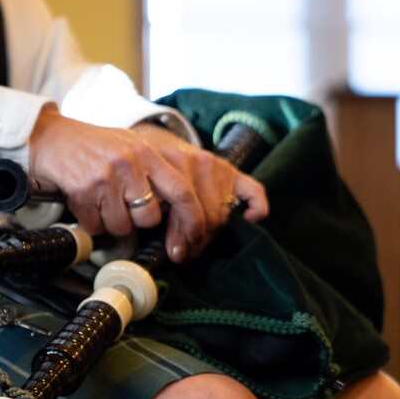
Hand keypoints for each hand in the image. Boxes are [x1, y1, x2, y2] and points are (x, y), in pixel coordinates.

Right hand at [27, 106, 267, 261]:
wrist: (52, 138)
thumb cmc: (96, 148)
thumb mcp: (132, 149)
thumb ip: (156, 173)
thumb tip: (182, 209)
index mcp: (147, 153)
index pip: (182, 191)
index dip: (192, 220)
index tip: (194, 238)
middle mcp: (130, 163)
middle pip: (150, 217)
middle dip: (139, 223)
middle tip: (124, 208)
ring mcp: (106, 177)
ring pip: (122, 226)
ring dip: (112, 222)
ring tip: (101, 201)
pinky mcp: (83, 190)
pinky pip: (97, 226)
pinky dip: (92, 222)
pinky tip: (86, 202)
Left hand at [132, 122, 268, 261]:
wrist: (152, 144)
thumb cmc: (146, 175)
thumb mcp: (144, 193)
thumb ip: (156, 217)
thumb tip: (177, 253)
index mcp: (169, 165)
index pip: (186, 209)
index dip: (183, 237)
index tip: (177, 253)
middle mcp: (195, 162)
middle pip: (207, 216)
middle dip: (197, 239)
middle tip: (187, 251)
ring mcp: (215, 165)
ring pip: (223, 214)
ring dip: (214, 233)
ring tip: (200, 241)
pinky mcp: (230, 170)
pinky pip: (254, 192)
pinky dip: (256, 209)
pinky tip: (247, 220)